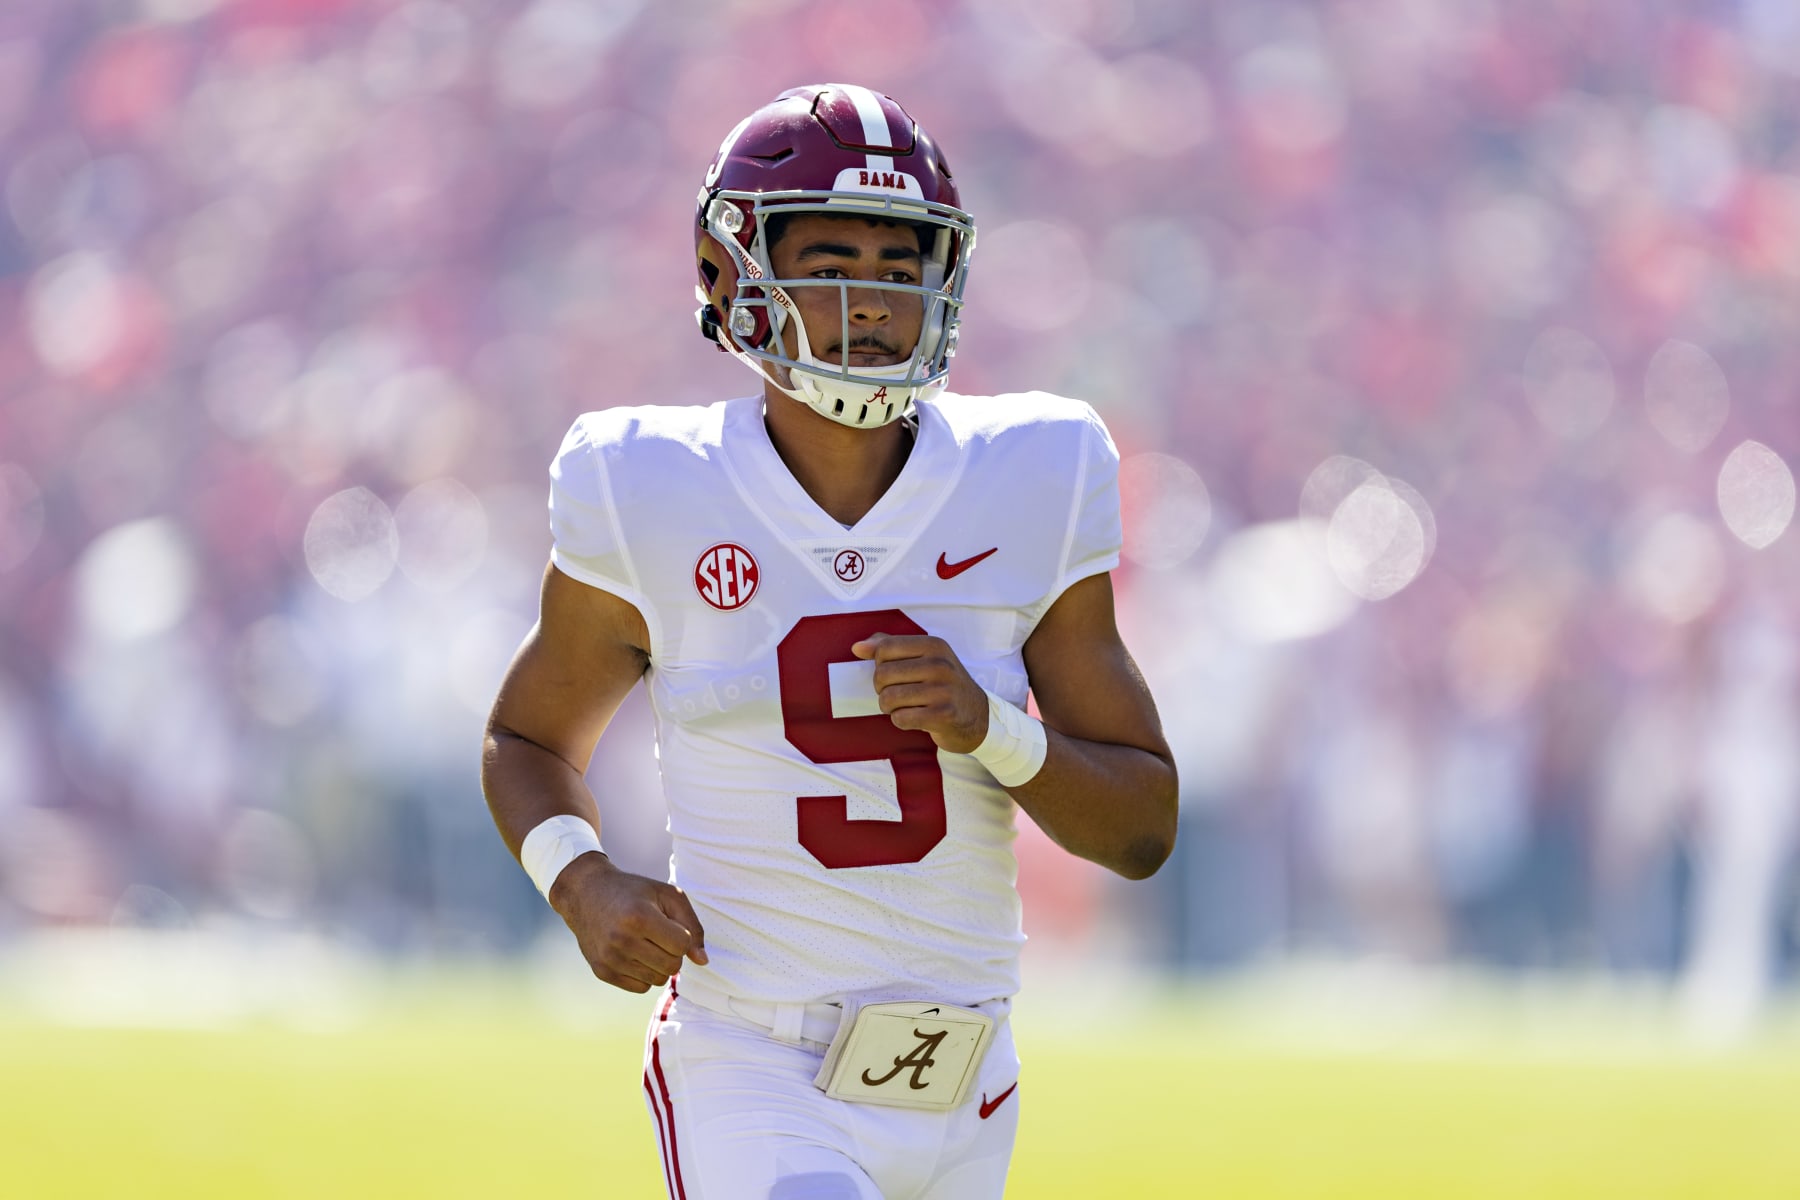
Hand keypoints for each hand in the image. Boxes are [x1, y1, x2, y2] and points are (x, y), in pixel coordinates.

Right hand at [548, 852, 707, 993]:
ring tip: (647, 943)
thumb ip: (692, 926)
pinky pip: (641, 988)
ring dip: (659, 964)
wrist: (586, 893)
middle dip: (673, 952)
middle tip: (660, 935)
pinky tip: (634, 954)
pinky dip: (644, 974)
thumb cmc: (634, 892)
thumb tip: (703, 961)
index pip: (681, 945)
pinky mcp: (602, 972)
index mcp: (639, 917)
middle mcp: (621, 940)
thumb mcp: (667, 895)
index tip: (670, 924)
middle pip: (671, 966)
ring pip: (658, 980)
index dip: (682, 936)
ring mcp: (609, 958)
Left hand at [851, 632, 988, 753]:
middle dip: (882, 689)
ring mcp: (943, 691)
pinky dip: (901, 721)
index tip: (893, 674)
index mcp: (934, 645)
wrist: (977, 716)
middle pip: (882, 675)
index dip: (879, 664)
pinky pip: (900, 718)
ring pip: (888, 698)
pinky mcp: (943, 716)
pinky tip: (915, 718)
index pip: (885, 648)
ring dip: (890, 708)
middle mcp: (940, 665)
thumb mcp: (925, 658)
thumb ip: (890, 647)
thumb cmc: (943, 685)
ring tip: (905, 707)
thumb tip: (857, 647)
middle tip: (898, 694)